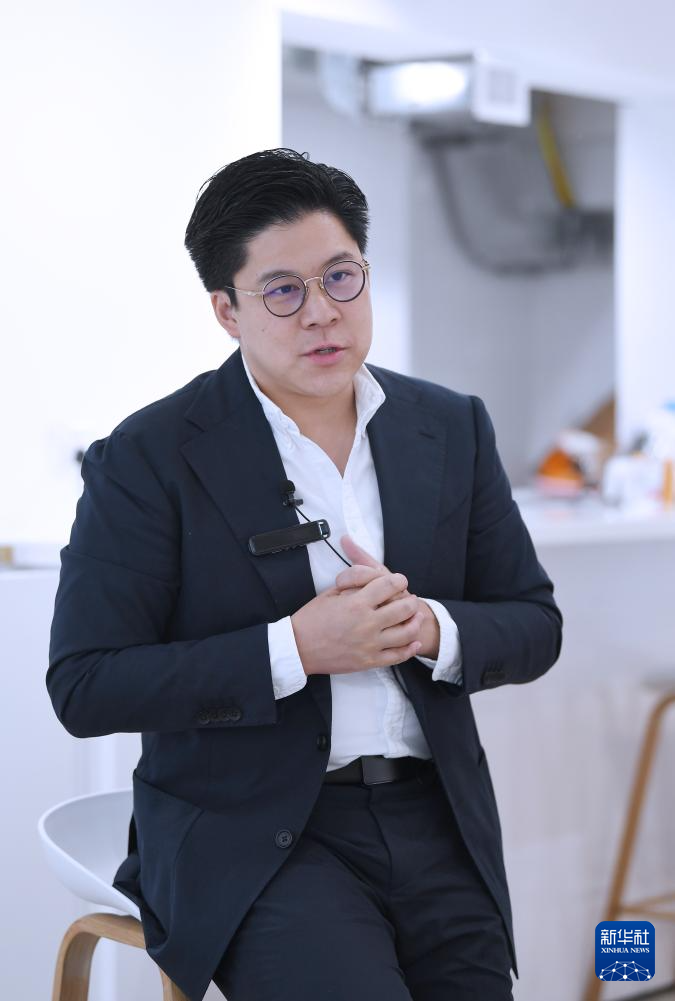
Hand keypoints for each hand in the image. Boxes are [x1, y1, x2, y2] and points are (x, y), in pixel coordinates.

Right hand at [290, 564, 423, 677]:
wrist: (299, 648)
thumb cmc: (312, 619)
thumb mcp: (331, 593)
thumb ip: (354, 584)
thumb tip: (373, 576)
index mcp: (356, 603)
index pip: (389, 585)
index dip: (398, 580)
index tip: (399, 580)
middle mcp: (367, 623)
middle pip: (404, 608)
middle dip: (411, 600)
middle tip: (411, 598)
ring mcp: (370, 644)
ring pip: (406, 633)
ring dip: (415, 622)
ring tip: (416, 616)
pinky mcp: (369, 661)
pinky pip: (397, 656)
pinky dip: (410, 649)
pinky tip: (414, 642)